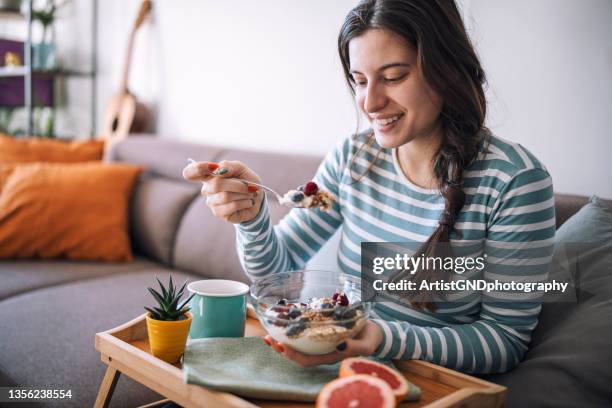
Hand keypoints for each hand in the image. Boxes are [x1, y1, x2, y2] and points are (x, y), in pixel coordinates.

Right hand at [183, 160, 263, 223]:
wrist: (258, 199)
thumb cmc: (247, 182)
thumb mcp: (241, 169)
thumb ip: (228, 166)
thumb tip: (217, 169)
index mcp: (209, 175)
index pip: (191, 172)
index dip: (196, 168)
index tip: (212, 167)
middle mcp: (207, 188)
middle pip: (216, 184)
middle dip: (237, 184)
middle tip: (249, 186)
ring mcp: (211, 202)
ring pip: (226, 196)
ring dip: (243, 194)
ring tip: (249, 195)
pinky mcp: (219, 213)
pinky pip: (232, 206)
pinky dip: (245, 202)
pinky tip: (248, 202)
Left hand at [263, 320, 382, 366]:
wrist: (375, 332)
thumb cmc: (370, 340)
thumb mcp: (366, 345)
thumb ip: (354, 347)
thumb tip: (340, 345)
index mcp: (330, 356)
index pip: (307, 360)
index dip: (292, 355)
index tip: (281, 346)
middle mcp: (322, 350)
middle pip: (297, 354)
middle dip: (281, 348)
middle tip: (268, 338)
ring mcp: (320, 341)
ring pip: (297, 344)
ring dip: (283, 339)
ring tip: (269, 332)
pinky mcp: (321, 330)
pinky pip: (304, 332)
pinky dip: (292, 327)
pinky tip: (284, 319)